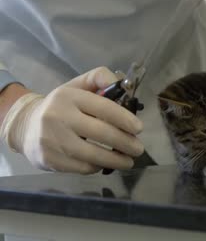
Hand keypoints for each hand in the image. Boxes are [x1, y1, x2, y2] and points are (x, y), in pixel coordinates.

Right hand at [0, 67, 143, 173]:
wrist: (25, 125)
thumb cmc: (62, 106)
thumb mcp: (78, 86)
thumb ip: (100, 78)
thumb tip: (124, 83)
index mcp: (69, 96)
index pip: (104, 107)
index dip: (125, 119)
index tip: (139, 128)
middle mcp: (58, 117)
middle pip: (102, 133)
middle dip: (126, 143)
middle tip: (138, 149)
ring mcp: (52, 140)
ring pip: (93, 155)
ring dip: (116, 160)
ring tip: (128, 161)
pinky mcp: (49, 160)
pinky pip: (82, 168)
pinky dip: (98, 167)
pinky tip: (104, 163)